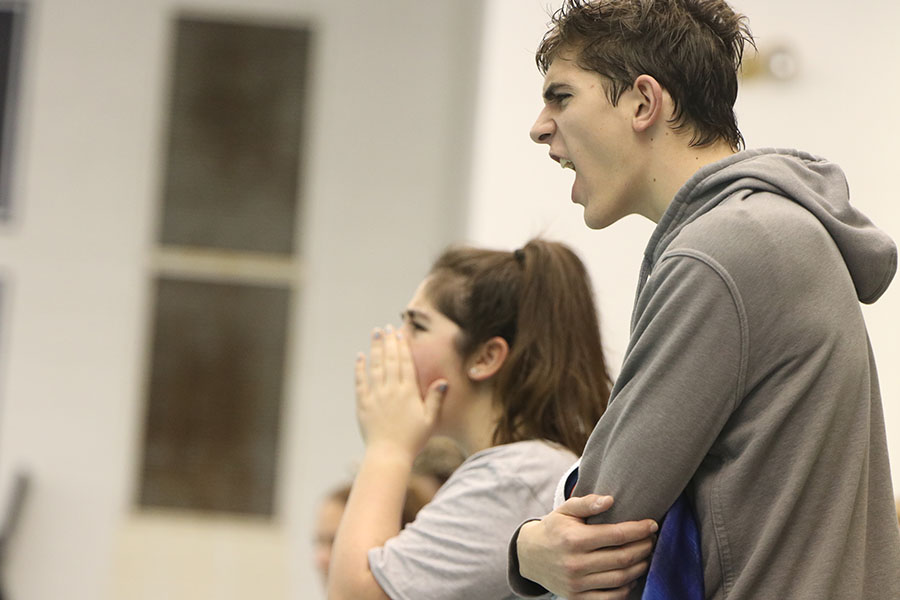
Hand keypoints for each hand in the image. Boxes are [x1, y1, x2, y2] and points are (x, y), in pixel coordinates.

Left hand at [355, 325, 447, 460]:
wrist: (389, 455)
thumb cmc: (413, 440)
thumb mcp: (430, 420)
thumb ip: (435, 399)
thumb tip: (443, 380)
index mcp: (408, 392)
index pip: (405, 363)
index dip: (402, 346)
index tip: (400, 333)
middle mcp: (391, 390)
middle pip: (390, 360)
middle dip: (388, 342)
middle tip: (386, 327)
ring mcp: (376, 396)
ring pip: (375, 367)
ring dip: (375, 349)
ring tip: (374, 334)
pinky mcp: (363, 405)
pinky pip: (361, 382)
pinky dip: (360, 368)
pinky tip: (360, 357)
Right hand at [517, 495, 656, 598]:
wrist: (529, 556)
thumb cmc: (553, 529)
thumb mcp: (565, 510)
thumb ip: (587, 503)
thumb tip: (610, 500)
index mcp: (574, 539)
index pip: (617, 535)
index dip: (639, 530)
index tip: (652, 524)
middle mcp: (576, 563)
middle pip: (623, 558)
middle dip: (644, 548)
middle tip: (652, 539)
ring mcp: (576, 583)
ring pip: (620, 578)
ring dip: (640, 567)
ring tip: (646, 555)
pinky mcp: (577, 598)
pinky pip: (610, 597)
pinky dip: (626, 587)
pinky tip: (631, 575)